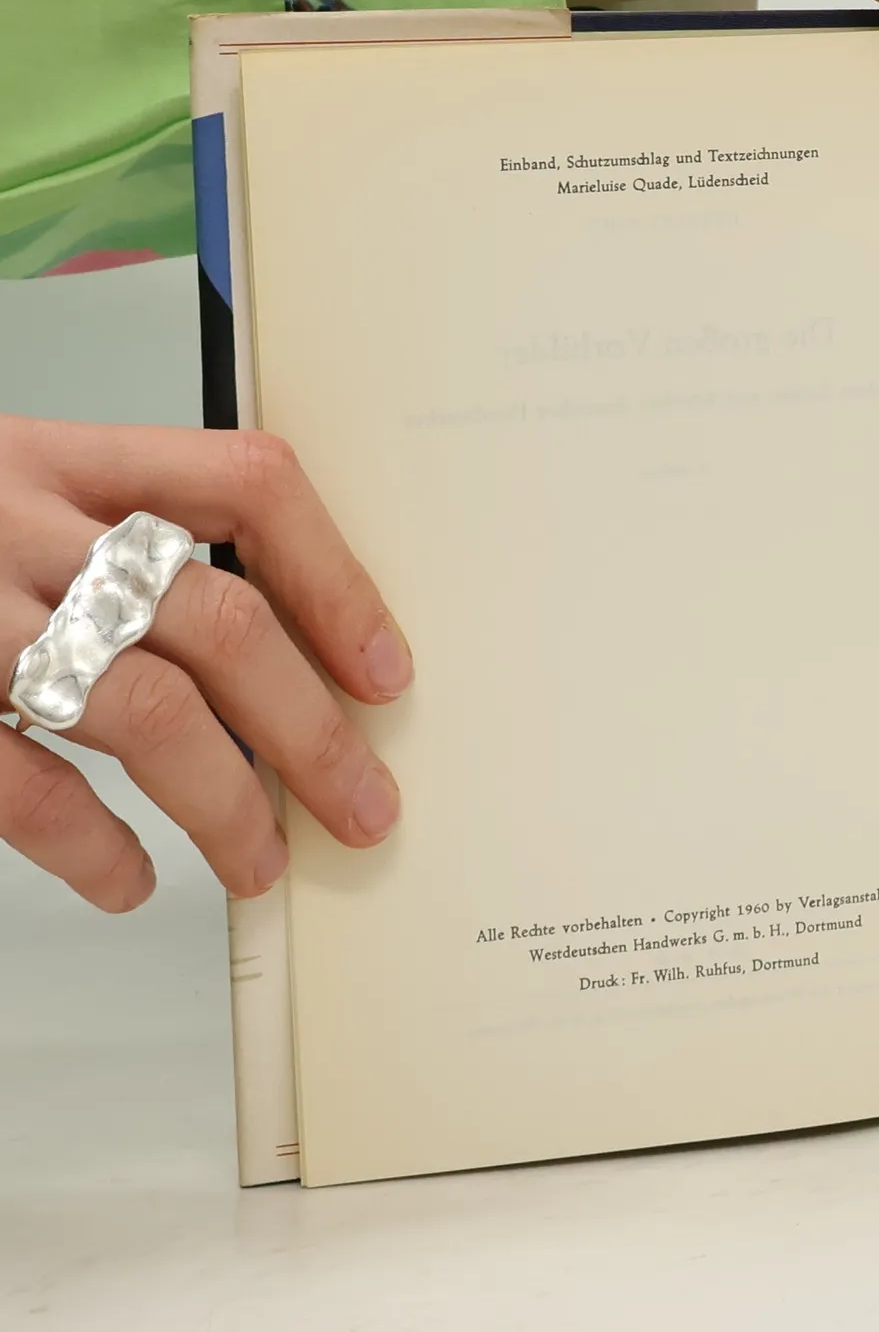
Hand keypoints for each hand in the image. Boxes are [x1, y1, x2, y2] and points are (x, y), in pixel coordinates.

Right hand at [0, 418, 408, 911]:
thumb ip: (105, 534)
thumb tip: (268, 655)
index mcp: (55, 452)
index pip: (244, 484)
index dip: (334, 580)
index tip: (387, 672)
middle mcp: (11, 515)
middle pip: (214, 619)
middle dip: (309, 729)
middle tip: (365, 808)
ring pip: (136, 705)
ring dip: (223, 800)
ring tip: (261, 864)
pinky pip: (13, 776)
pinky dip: (86, 839)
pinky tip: (125, 879)